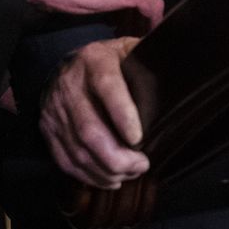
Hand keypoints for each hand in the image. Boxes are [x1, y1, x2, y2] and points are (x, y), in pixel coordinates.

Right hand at [41, 37, 149, 188]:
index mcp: (94, 60)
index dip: (122, 114)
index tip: (140, 139)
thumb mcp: (127, 50)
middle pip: (90, 131)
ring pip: (79, 152)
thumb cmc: (108, 63)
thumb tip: (180, 74)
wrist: (63, 67)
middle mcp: (70, 86)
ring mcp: (56, 111)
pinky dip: (91, 177)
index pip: (107, 86)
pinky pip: (67, 162)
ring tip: (131, 173)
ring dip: (108, 171)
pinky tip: (111, 179)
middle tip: (142, 165)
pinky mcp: (48, 131)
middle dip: (118, 157)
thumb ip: (148, 59)